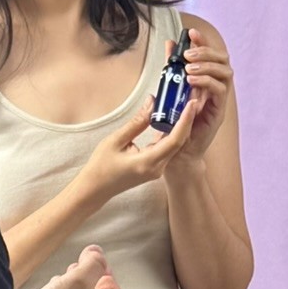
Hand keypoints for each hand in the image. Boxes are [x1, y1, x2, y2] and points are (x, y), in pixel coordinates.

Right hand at [82, 95, 196, 203]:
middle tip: (191, 100)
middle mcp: (156, 169)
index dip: (185, 121)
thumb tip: (152, 102)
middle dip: (187, 121)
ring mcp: (157, 170)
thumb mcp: (116, 140)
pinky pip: (167, 149)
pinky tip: (173, 120)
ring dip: (181, 127)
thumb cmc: (101, 166)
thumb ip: (137, 122)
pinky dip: (172, 134)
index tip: (192, 104)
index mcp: (148, 162)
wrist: (95, 188)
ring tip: (185, 106)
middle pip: (179, 142)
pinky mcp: (154, 168)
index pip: (175, 140)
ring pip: (175, 146)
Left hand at [170, 25, 233, 163]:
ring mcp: (219, 99)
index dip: (205, 41)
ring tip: (189, 67)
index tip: (191, 33)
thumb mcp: (170, 88)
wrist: (177, 152)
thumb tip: (170, 44)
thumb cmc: (174, 122)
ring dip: (207, 66)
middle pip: (223, 60)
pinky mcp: (218, 112)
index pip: (212, 55)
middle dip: (206, 51)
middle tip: (188, 54)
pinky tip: (192, 80)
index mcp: (207, 80)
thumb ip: (172, 67)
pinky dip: (207, 81)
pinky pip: (220, 91)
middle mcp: (216, 87)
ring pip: (225, 73)